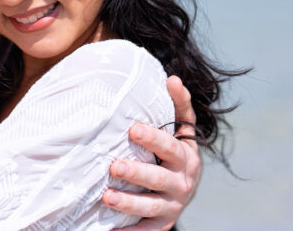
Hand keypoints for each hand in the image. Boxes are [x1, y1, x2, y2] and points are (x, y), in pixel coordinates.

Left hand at [102, 75, 202, 230]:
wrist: (183, 190)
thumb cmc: (174, 152)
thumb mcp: (181, 130)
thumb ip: (178, 105)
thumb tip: (172, 78)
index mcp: (185, 156)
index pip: (170, 146)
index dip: (153, 138)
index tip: (132, 129)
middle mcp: (182, 182)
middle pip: (159, 178)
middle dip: (137, 172)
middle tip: (115, 166)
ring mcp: (172, 205)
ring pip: (151, 205)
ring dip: (129, 202)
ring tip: (107, 196)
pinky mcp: (162, 224)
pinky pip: (147, 230)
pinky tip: (112, 229)